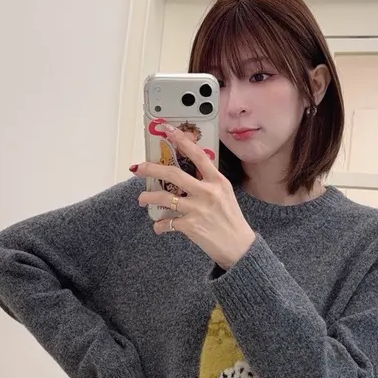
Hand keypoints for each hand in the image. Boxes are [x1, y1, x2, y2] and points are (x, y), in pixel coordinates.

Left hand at [132, 126, 255, 269]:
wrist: (238, 247)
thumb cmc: (231, 220)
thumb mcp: (225, 194)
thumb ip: (208, 182)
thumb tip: (186, 173)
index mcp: (217, 181)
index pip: (197, 154)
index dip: (180, 140)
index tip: (167, 130)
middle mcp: (207, 192)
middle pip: (173, 173)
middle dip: (151, 169)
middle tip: (138, 168)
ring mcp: (198, 209)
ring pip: (164, 198)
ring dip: (148, 197)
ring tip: (141, 198)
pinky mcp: (190, 226)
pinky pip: (167, 223)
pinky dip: (160, 225)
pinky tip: (158, 226)